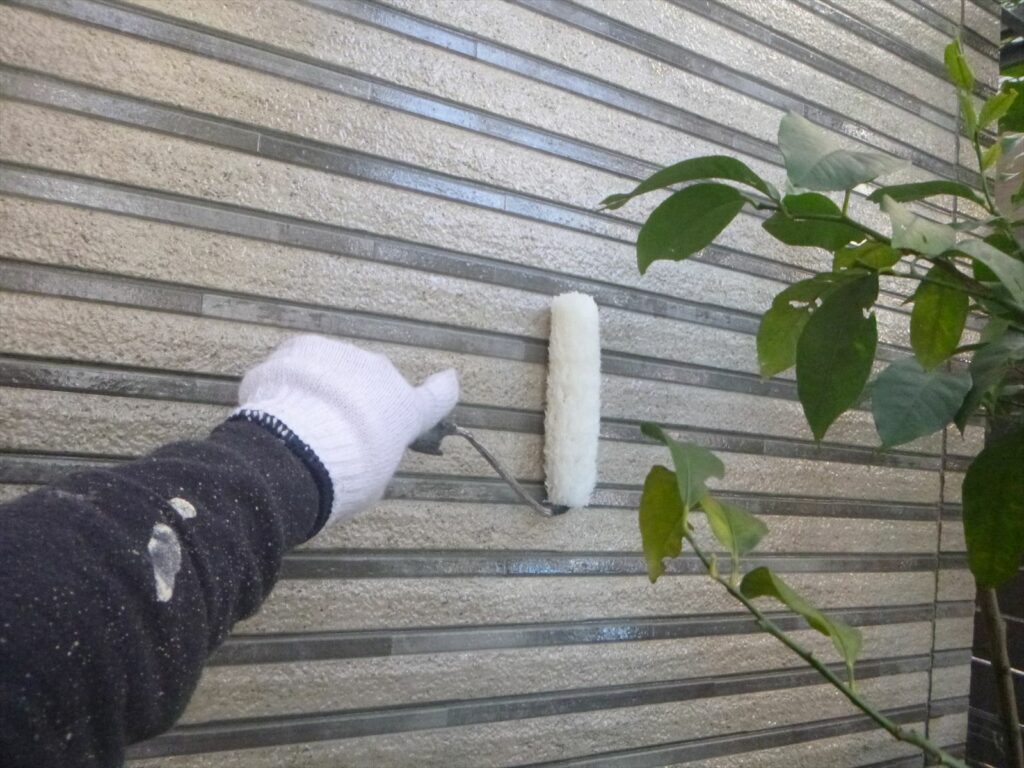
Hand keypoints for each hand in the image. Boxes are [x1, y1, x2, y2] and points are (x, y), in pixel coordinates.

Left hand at [235, 335, 457, 526]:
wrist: (296, 451)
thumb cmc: (344, 476)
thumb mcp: (371, 481)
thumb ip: (376, 457)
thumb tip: (368, 452)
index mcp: (405, 411)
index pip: (437, 396)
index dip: (443, 388)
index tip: (447, 378)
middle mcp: (383, 375)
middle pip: (376, 384)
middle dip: (361, 399)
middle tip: (336, 428)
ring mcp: (347, 356)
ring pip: (339, 370)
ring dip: (328, 389)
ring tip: (301, 420)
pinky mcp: (310, 346)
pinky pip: (306, 360)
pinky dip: (297, 377)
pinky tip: (281, 401)